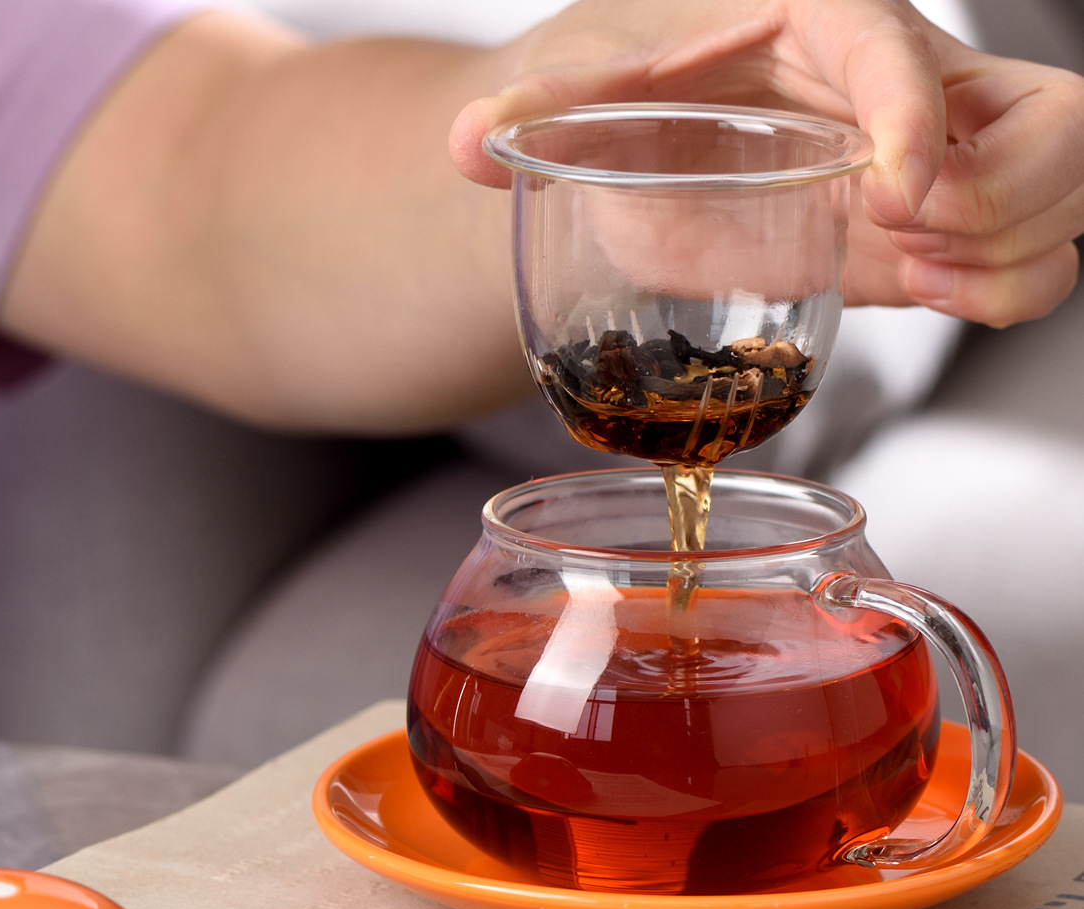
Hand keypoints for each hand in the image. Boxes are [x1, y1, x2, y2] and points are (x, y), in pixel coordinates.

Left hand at [451, 0, 1083, 327]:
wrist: (638, 147)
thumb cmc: (619, 94)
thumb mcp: (578, 89)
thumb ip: (534, 113)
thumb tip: (468, 143)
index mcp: (821, 21)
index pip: (904, 44)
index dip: (916, 115)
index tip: (884, 193)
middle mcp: (897, 82)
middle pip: (1043, 119)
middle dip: (985, 200)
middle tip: (892, 239)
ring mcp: (925, 155)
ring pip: (1061, 190)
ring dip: (1001, 253)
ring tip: (912, 275)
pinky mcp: (919, 224)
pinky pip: (1026, 256)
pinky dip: (1003, 291)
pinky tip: (930, 296)